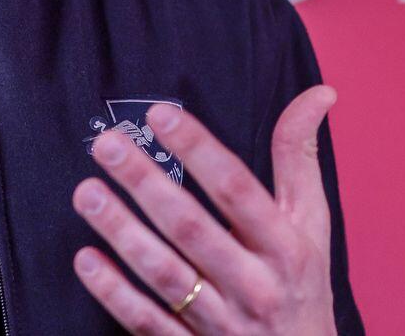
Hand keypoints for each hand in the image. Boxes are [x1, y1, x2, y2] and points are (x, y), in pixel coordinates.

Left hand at [70, 86, 337, 333]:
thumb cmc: (303, 286)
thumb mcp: (311, 224)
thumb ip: (299, 159)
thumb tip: (318, 93)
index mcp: (286, 248)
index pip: (237, 190)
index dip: (199, 150)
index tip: (160, 115)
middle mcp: (254, 285)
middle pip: (192, 228)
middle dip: (146, 184)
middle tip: (106, 145)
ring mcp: (222, 322)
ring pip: (166, 274)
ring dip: (122, 231)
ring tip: (87, 192)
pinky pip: (149, 322)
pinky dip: (115, 293)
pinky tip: (86, 258)